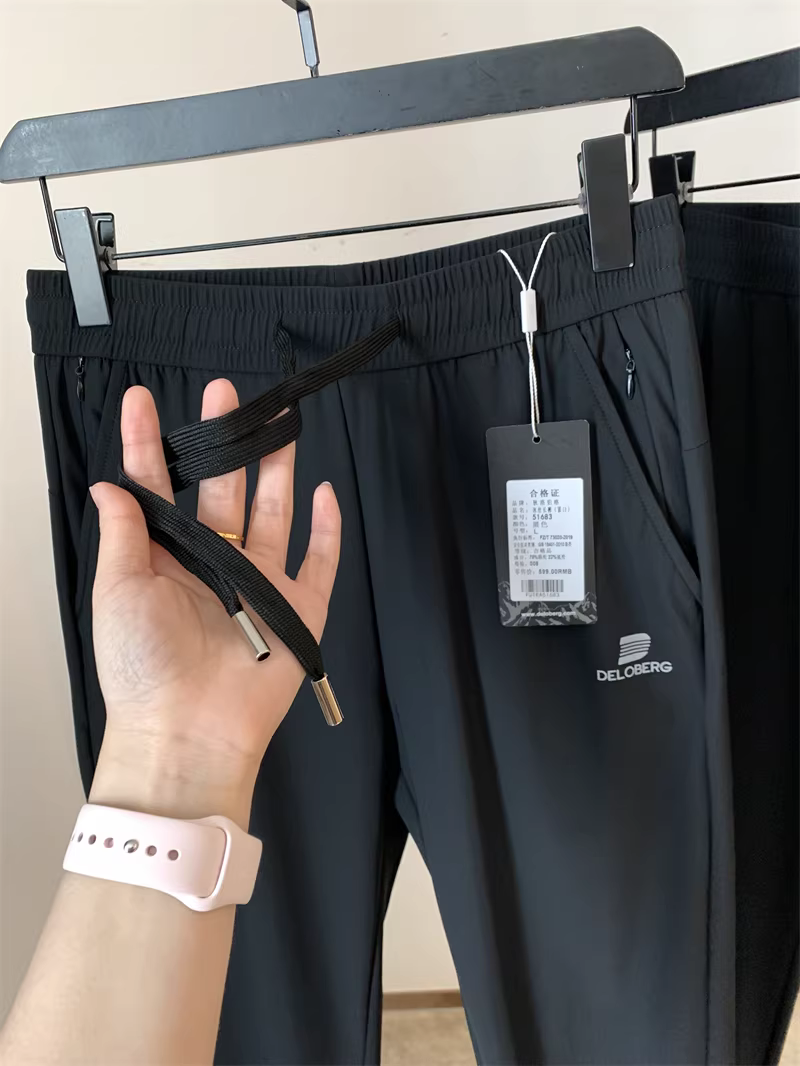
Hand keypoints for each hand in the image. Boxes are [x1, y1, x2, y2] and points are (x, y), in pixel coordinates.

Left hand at [88, 381, 339, 826]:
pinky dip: (327, 529)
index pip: (157, 488)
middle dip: (225, 440)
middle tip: (229, 391)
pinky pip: (320, 561)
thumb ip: (124, 533)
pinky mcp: (298, 609)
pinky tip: (324, 492)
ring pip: (272, 513)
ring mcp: (259, 585)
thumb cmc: (142, 666)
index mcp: (165, 558)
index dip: (149, 444)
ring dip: (276, 468)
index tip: (141, 398)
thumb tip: (111, 481)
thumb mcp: (118, 591)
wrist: (188, 731)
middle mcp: (213, 564)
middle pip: (223, 489)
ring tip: (278, 421)